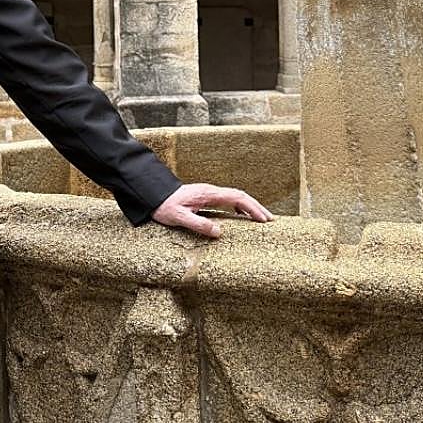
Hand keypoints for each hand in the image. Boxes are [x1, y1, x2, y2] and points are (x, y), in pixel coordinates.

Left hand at [151, 183, 273, 237]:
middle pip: (241, 195)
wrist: (152, 194)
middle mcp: (211, 190)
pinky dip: (240, 207)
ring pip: (236, 197)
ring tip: (262, 219)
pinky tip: (243, 216)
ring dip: (250, 206)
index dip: (253, 208)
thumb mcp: (179, 218)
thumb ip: (198, 224)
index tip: (264, 219)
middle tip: (271, 221)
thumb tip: (219, 232)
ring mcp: (209, 192)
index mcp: (208, 194)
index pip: (237, 197)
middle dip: (257, 207)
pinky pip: (228, 200)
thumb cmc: (164, 206)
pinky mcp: (205, 196)